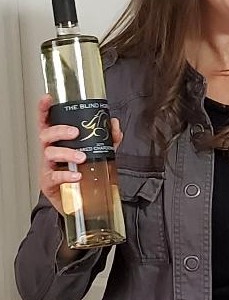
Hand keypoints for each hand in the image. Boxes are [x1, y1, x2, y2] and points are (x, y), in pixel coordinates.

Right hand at [38, 94, 122, 214]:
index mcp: (58, 141)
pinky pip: (54, 177)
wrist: (80, 201)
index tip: (47, 98)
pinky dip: (66, 175)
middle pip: (46, 134)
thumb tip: (114, 123)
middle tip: (75, 133)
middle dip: (60, 131)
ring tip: (82, 157)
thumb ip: (108, 138)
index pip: (47, 121)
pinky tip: (77, 175)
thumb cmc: (84, 172)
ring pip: (49, 154)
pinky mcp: (49, 183)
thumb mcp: (99, 152)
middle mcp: (50, 151)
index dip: (44, 109)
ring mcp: (47, 167)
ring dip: (67, 153)